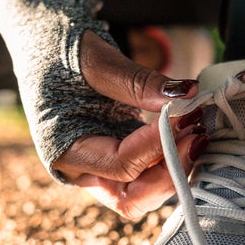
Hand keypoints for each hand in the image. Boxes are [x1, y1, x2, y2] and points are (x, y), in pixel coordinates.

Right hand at [53, 30, 203, 218]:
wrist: (46, 45)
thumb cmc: (62, 51)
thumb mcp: (98, 61)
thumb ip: (140, 82)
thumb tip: (185, 94)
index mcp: (64, 150)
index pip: (120, 164)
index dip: (156, 145)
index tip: (184, 116)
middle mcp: (84, 171)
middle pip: (133, 198)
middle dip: (170, 172)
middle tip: (197, 136)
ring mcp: (103, 171)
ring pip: (146, 192)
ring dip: (177, 166)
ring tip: (198, 130)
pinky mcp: (120, 160)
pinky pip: (151, 174)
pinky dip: (174, 157)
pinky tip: (190, 131)